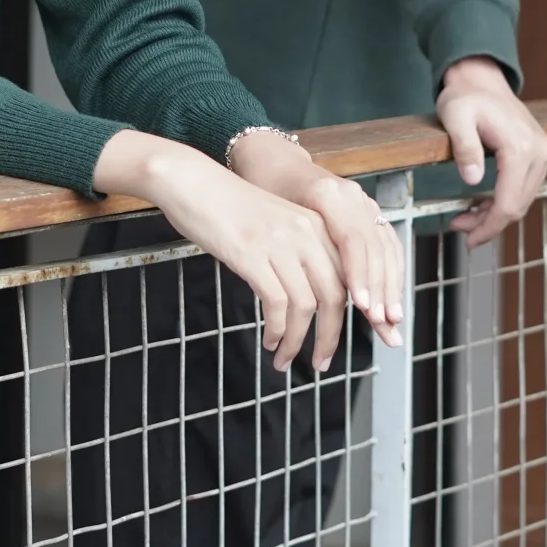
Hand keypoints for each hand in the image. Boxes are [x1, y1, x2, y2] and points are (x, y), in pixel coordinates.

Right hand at [226, 131, 406, 355]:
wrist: (194, 183)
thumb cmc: (230, 207)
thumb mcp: (277, 225)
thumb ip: (300, 252)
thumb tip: (313, 298)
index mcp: (317, 225)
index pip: (349, 277)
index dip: (353, 315)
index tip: (343, 340)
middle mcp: (306, 233)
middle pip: (335, 297)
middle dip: (330, 337)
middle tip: (320, 363)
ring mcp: (280, 243)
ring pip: (306, 306)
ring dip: (297, 341)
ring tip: (284, 359)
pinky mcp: (252, 255)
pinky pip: (276, 304)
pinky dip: (276, 330)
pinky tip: (268, 340)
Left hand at [435, 57, 546, 247]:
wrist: (481, 79)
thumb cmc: (466, 96)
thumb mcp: (455, 117)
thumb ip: (464, 148)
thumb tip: (473, 181)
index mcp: (521, 147)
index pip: (509, 202)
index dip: (489, 227)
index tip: (468, 239)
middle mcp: (539, 152)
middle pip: (518, 206)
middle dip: (489, 224)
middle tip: (460, 227)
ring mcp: (542, 153)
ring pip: (523, 200)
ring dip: (496, 215)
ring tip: (467, 218)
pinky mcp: (539, 154)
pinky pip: (524, 188)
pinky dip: (505, 201)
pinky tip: (483, 205)